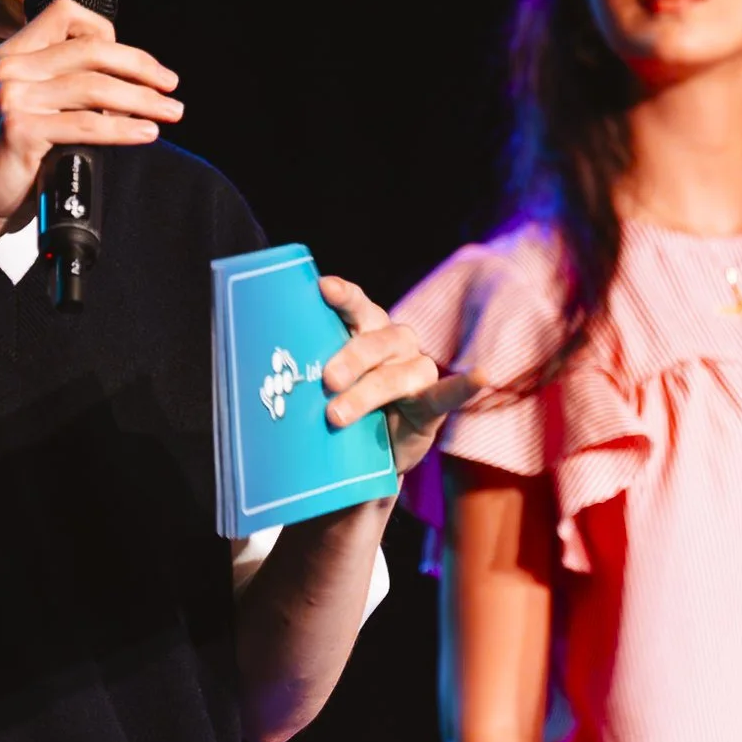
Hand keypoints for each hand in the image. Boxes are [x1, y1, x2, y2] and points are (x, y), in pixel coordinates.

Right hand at [0, 0, 183, 228]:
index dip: (107, 31)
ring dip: (142, 99)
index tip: (136, 61)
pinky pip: (87, 125)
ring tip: (171, 111)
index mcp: (13, 54)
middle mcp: (10, 68)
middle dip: (141, 66)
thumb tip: (130, 84)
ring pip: (95, 87)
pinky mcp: (21, 130)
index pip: (65, 14)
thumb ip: (64, 85)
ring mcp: (13, 97)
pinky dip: (125, 130)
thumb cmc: (9, 156)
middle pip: (92, 49)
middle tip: (171, 85)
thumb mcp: (31, 106)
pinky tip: (147, 134)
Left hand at [316, 275, 480, 473]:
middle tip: (326, 380)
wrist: (366, 454)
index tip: (323, 288)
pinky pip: (449, 392)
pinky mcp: (433, 403)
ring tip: (337, 417)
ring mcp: (417, 370)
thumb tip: (260, 369)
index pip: (355, 305)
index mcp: (366, 329)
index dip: (342, 296)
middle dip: (349, 358)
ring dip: (366, 394)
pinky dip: (465, 384)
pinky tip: (481, 375)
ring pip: (395, 375)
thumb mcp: (322, 385)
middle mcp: (395, 342)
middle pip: (374, 342)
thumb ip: (308, 367)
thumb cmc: (340, 405)